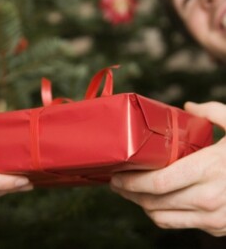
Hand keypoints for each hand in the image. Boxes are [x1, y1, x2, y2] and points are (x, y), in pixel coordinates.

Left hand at [110, 101, 225, 236]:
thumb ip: (213, 112)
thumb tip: (188, 104)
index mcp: (210, 169)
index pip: (158, 183)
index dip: (131, 182)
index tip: (116, 175)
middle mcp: (209, 198)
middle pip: (154, 202)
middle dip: (129, 193)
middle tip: (116, 182)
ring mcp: (214, 218)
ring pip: (162, 217)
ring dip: (140, 205)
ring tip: (129, 192)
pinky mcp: (217, 228)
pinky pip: (177, 224)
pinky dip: (159, 214)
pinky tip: (152, 201)